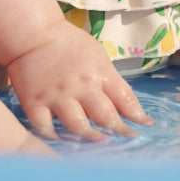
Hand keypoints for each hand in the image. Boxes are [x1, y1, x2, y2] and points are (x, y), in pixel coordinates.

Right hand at [6, 20, 153, 141]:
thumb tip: (126, 107)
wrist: (33, 34)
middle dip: (120, 132)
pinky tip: (65, 145)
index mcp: (99, 71)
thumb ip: (109, 80)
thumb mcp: (97, 55)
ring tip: (101, 146)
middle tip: (128, 141)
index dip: (138, 115)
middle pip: (105, 117)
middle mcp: (80, 86)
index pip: (124, 98)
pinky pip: (46, 129)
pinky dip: (56, 140)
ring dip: (92, 139)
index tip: (146, 126)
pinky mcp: (35, 104)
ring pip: (78, 126)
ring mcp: (57, 96)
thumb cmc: (69, 44)